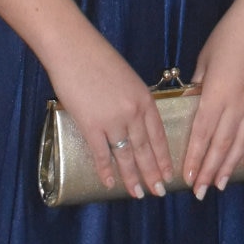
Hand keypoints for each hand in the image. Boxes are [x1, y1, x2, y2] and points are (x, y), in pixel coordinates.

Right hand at [46, 29, 173, 199]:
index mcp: (145, 99)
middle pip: (146, 149)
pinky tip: (110, 183)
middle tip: (159, 192)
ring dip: (133, 177)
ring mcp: (112, 120)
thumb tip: (134, 122)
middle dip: (154, 173)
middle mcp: (133, 112)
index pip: (159, 134)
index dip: (164, 156)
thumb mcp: (127, 78)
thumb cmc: (99, 59)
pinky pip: (101, 153)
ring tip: (139, 194)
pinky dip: (105, 170)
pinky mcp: (90, 125)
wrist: (74, 49)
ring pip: (127, 155)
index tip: (170, 173)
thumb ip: (133, 101)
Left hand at [182, 0, 243, 197]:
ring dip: (230, 167)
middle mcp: (235, 105)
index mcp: (215, 94)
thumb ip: (199, 84)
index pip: (202, 135)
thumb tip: (193, 102)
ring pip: (241, 144)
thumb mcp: (205, 57)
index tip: (187, 179)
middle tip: (200, 193)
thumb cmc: (229, 35)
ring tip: (220, 185)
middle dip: (209, 171)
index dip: (195, 159)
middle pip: (220, 146)